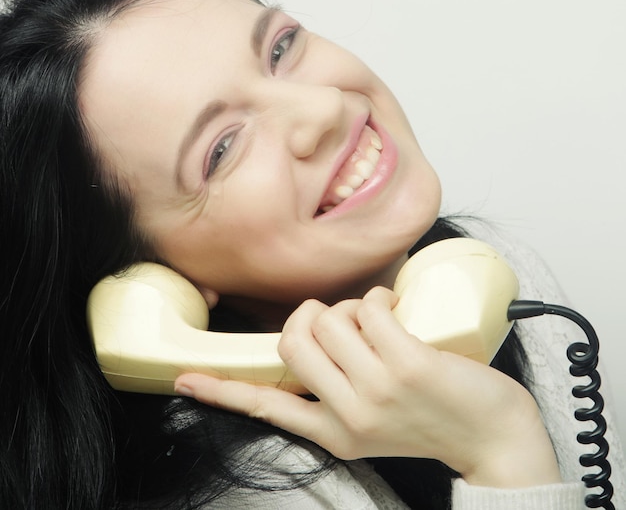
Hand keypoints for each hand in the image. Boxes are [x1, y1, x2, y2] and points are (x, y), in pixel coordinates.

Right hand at [176, 287, 560, 487]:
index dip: (222, 390)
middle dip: (309, 316)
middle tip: (339, 319)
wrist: (493, 436)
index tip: (185, 380)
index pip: (265, 408)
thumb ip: (335, 390)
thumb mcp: (372, 422)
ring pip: (330, 319)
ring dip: (351, 306)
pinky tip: (395, 311)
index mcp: (333, 433)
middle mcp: (347, 415)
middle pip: (290, 344)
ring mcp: (376, 391)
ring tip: (377, 319)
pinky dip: (378, 298)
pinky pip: (368, 308)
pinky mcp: (406, 366)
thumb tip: (312, 340)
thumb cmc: (433, 418)